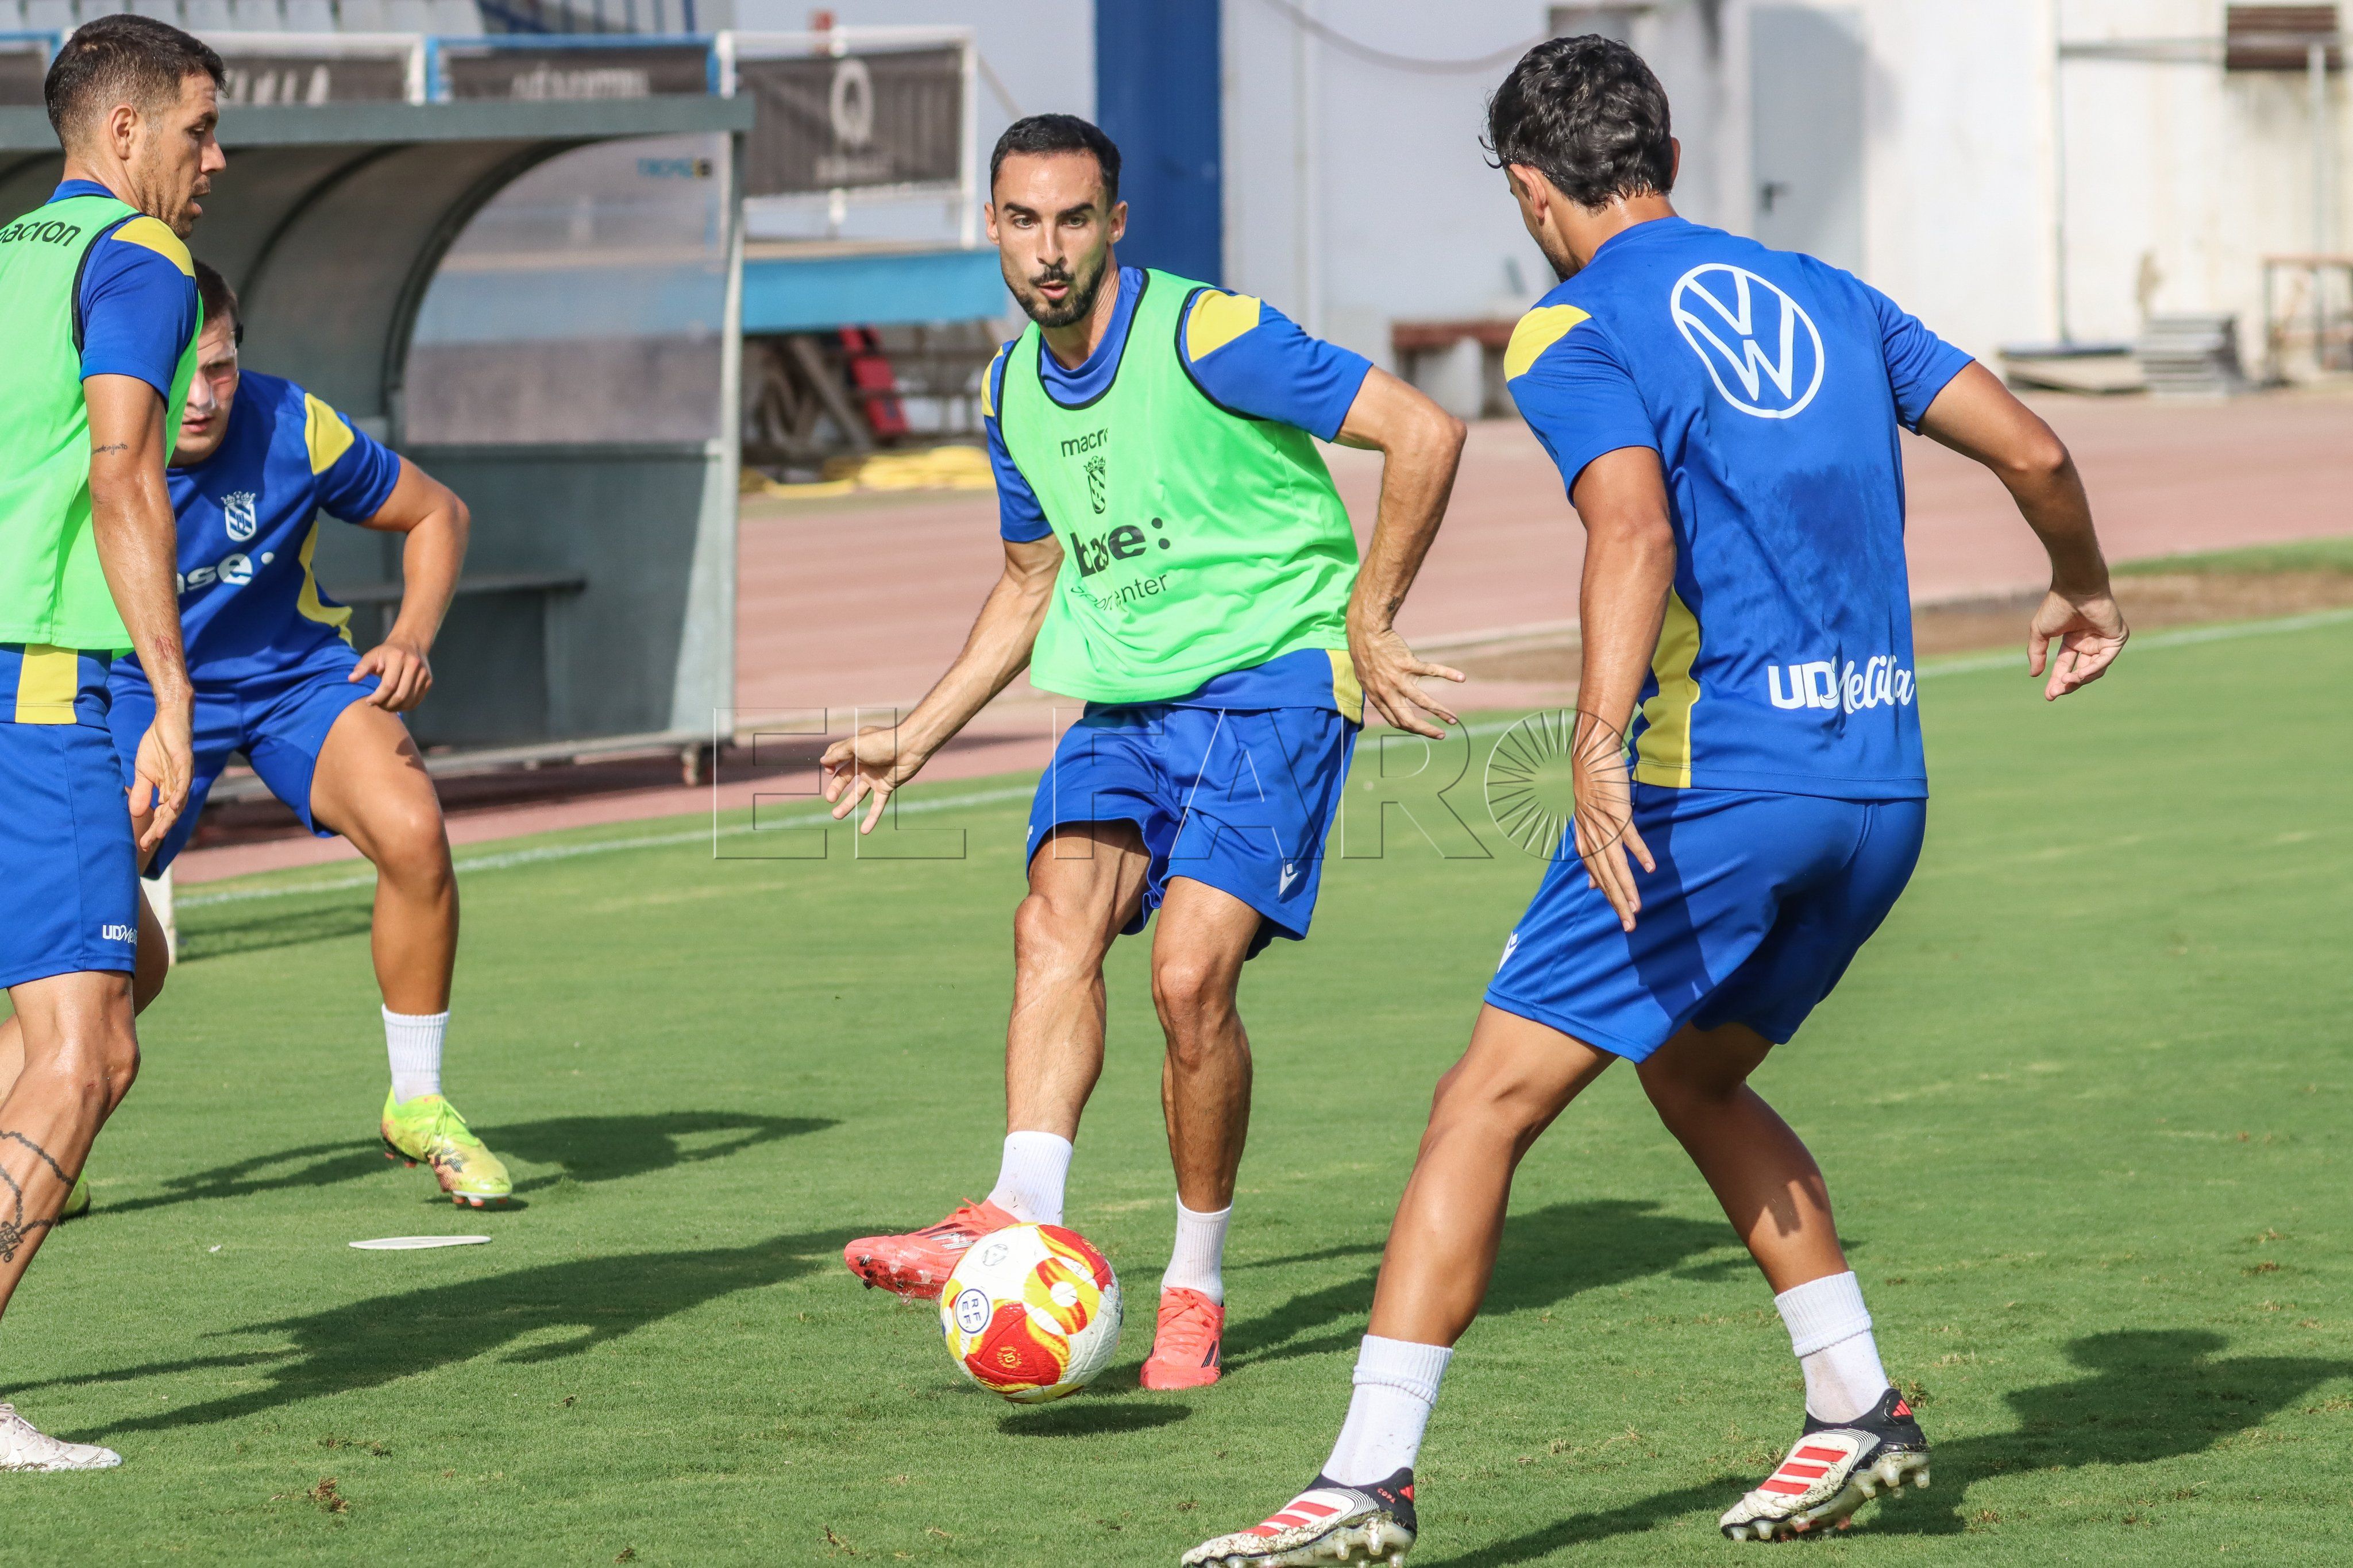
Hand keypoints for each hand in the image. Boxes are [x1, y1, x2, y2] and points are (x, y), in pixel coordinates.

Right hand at [128, 699, 192, 857]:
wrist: (167, 721)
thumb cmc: (157, 747)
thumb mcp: (144, 773)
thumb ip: (142, 792)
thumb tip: (136, 813)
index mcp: (168, 789)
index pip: (162, 814)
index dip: (154, 829)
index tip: (143, 844)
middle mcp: (179, 786)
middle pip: (171, 813)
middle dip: (159, 829)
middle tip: (148, 844)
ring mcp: (183, 775)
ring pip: (178, 801)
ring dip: (169, 817)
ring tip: (160, 833)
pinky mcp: (185, 761)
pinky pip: (183, 780)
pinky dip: (179, 793)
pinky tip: (174, 804)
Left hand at [354, 636, 432, 710]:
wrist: (411, 643)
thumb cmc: (387, 652)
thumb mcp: (372, 655)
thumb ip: (361, 668)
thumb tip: (351, 679)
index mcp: (398, 658)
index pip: (389, 685)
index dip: (378, 697)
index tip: (369, 702)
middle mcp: (414, 665)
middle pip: (400, 695)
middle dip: (386, 705)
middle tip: (377, 706)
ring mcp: (424, 674)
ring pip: (409, 701)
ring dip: (396, 708)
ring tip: (385, 706)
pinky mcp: (429, 681)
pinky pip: (416, 701)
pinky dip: (405, 706)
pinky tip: (396, 704)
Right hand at [820, 724, 929, 834]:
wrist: (909, 747)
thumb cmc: (881, 742)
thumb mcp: (855, 744)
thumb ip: (838, 753)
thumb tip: (822, 761)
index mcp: (856, 751)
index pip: (837, 758)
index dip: (830, 764)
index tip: (829, 771)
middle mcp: (864, 764)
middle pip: (845, 779)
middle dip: (835, 789)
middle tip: (829, 799)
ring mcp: (875, 777)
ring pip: (858, 795)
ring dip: (847, 806)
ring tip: (836, 816)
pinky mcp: (886, 788)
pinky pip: (877, 805)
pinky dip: (871, 817)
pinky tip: (864, 830)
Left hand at [1348, 620, 1464, 737]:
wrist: (1366, 632)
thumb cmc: (1365, 655)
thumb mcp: (1365, 680)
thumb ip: (1377, 693)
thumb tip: (1386, 703)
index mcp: (1377, 698)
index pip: (1396, 721)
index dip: (1410, 728)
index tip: (1422, 730)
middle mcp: (1388, 692)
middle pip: (1408, 719)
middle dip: (1426, 730)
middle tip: (1441, 736)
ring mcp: (1398, 679)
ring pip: (1422, 701)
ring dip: (1440, 712)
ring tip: (1453, 719)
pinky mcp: (1408, 664)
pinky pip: (1431, 671)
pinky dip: (1448, 673)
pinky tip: (1461, 678)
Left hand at [1570, 715, 1652, 932]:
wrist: (1589, 757)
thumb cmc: (1592, 791)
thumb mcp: (1587, 824)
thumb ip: (1591, 854)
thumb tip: (1591, 884)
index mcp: (1585, 841)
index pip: (1597, 876)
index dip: (1609, 896)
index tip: (1620, 915)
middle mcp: (1591, 837)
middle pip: (1606, 876)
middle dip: (1617, 902)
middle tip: (1629, 925)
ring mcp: (1603, 825)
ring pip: (1615, 863)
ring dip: (1626, 886)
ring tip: (1636, 907)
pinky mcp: (1616, 812)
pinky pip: (1628, 836)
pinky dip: (1638, 852)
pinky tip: (1649, 868)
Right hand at [2027, 587, 2126, 700]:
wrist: (2075, 589)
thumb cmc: (2057, 606)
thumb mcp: (2040, 633)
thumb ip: (2036, 653)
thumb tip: (2034, 675)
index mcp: (2073, 639)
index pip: (2065, 665)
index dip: (2056, 680)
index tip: (2049, 696)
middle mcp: (2090, 641)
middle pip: (2081, 671)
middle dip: (2068, 683)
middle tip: (2055, 694)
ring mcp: (2104, 640)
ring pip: (2095, 669)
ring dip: (2080, 679)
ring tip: (2066, 682)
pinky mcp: (2116, 638)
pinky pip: (2105, 660)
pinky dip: (2093, 669)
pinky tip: (2079, 675)